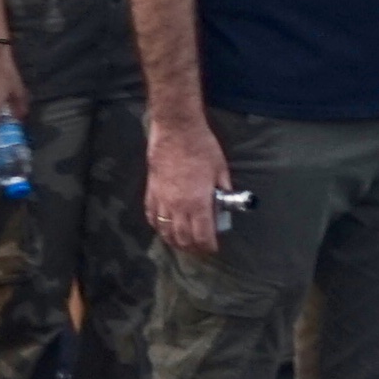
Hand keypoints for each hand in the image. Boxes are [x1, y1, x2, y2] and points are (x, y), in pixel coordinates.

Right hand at [147, 115, 228, 257]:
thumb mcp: (220, 169)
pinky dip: (157, 226)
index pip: (202, 236)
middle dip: (192, 248)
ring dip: (174, 241)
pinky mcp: (151, 191)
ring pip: (165, 231)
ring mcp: (162, 200)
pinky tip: (163, 227)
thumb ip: (224, 189)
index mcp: (198, 203)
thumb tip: (227, 202)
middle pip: (183, 238)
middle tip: (199, 247)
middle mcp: (178, 207)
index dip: (209, 246)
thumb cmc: (202, 147)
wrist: (176, 130)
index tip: (213, 247)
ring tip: (182, 242)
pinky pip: (151, 216)